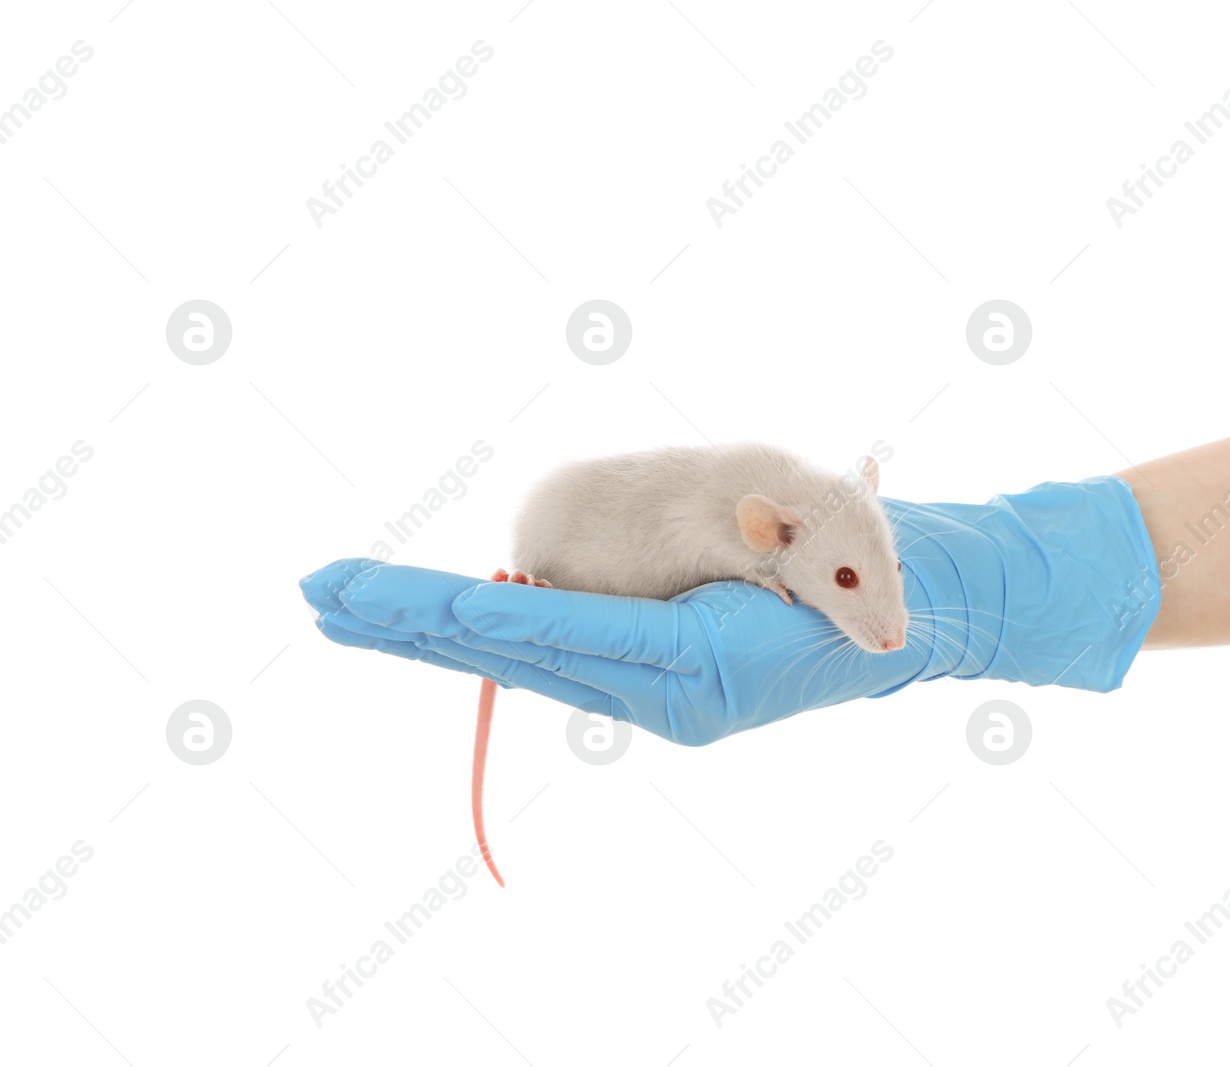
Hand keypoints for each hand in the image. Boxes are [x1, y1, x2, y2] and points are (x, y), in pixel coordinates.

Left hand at [300, 479, 1161, 744]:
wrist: (909, 608)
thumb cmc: (879, 561)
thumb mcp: (857, 532)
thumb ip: (854, 562)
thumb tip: (855, 602)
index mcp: (699, 669)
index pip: (564, 636)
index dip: (470, 611)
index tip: (380, 594)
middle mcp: (660, 692)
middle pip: (514, 652)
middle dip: (412, 621)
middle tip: (312, 591)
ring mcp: (647, 684)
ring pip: (518, 654)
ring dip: (427, 627)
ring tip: (338, 599)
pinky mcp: (646, 666)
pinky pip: (545, 647)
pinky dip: (476, 630)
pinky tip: (424, 615)